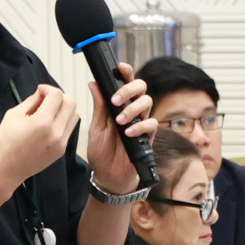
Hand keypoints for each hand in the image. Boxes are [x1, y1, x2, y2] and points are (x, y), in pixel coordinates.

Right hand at [0, 85, 80, 190]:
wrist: (5, 170)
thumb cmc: (4, 142)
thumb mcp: (13, 115)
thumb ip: (31, 101)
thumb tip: (42, 93)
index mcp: (42, 122)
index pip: (57, 96)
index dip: (48, 88)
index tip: (40, 90)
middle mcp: (56, 133)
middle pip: (70, 104)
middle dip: (59, 96)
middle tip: (46, 98)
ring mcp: (61, 143)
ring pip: (74, 116)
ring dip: (64, 109)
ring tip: (49, 111)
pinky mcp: (61, 150)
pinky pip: (69, 129)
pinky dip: (62, 121)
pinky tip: (48, 123)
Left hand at [86, 63, 157, 193]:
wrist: (108, 176)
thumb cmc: (101, 151)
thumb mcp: (96, 127)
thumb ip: (98, 105)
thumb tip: (93, 83)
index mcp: (118, 105)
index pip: (125, 83)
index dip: (125, 72)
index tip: (120, 67)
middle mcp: (131, 110)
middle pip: (141, 87)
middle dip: (129, 89)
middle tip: (115, 100)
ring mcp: (141, 122)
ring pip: (147, 102)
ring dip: (133, 108)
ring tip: (120, 121)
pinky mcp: (148, 137)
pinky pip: (151, 124)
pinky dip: (140, 127)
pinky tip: (128, 133)